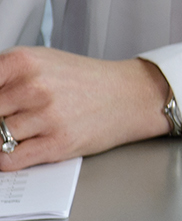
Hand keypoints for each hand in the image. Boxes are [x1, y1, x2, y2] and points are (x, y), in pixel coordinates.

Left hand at [0, 47, 174, 169]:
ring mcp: (45, 116)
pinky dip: (6, 158)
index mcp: (24, 61)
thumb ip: (4, 76)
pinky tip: (19, 147)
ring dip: (4, 138)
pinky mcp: (57, 143)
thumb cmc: (84, 81)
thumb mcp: (41, 61)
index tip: (0, 108)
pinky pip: (8, 159)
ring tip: (24, 129)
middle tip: (12, 117)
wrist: (130, 95)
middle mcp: (33, 86)